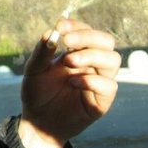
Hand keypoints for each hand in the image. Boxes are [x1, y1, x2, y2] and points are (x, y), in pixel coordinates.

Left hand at [18, 18, 120, 147]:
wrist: (38, 122)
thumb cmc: (38, 93)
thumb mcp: (34, 70)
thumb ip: (42, 52)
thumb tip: (50, 33)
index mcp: (78, 52)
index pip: (87, 31)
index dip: (77, 26)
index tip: (60, 26)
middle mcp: (92, 64)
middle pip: (107, 41)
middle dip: (88, 37)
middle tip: (67, 42)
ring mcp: (99, 81)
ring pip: (113, 60)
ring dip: (91, 56)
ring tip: (68, 61)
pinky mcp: (102, 100)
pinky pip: (109, 85)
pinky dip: (91, 80)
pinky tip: (72, 82)